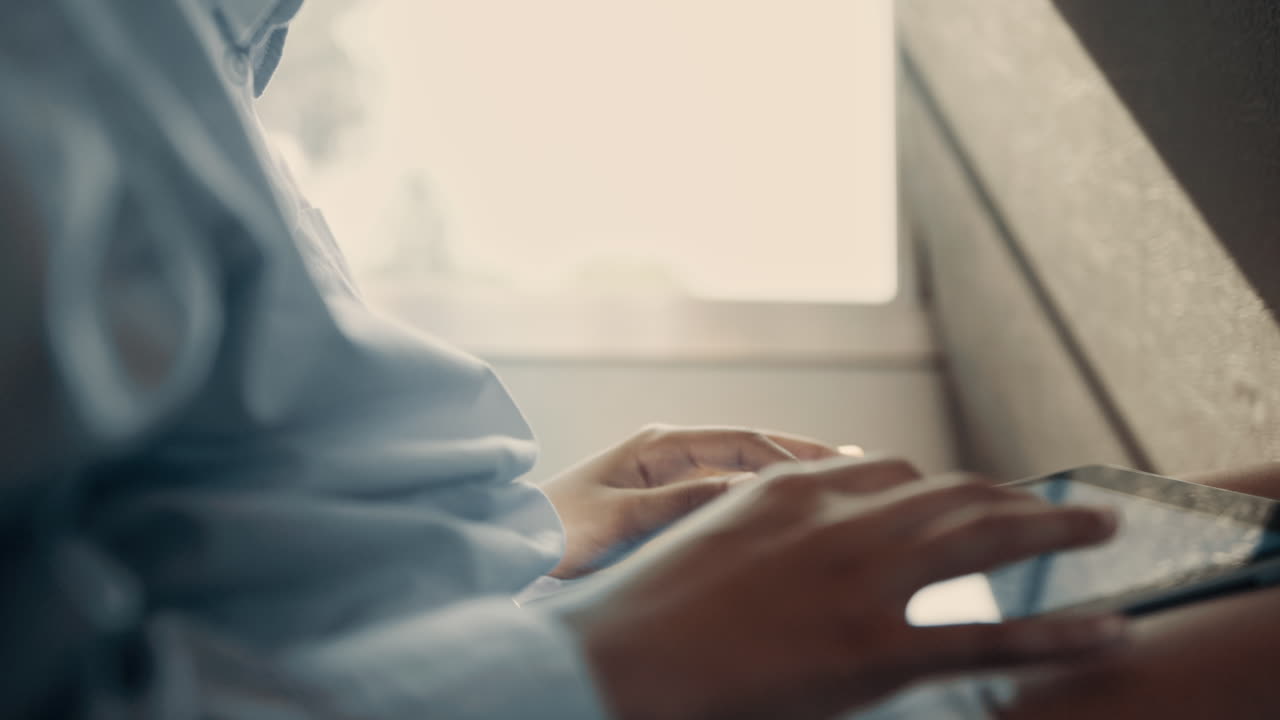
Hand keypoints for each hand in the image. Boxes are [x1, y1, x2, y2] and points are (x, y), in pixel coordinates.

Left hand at [541, 424, 839, 577]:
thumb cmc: (558, 531)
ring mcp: (667, 474)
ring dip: (785, 474)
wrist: (512, 546)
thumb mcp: (621, 517)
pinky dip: (757, 496)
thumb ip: (683, 502)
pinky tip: (785, 509)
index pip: (741, 442)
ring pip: (740, 470)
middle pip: (749, 448)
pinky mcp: (662, 499)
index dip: (789, 456)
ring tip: (840, 480)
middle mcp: (667, 452)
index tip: (834, 474)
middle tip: (859, 463)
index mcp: (658, 445)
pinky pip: (722, 492)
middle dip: (801, 456)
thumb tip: (749, 487)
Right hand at [553, 457, 1125, 719]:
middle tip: (1063, 504)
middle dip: (1015, 495)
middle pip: (951, 490)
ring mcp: (860, 581)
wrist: (616, 662)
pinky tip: (1107, 631)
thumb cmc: (642, 612)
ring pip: (983, 537)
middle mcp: (836, 518)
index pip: (892, 471)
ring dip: (1052, 528)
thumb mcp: (701, 539)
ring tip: (1100, 528)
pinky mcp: (874, 651)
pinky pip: (987, 638)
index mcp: (790, 490)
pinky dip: (1057, 634)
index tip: (973, 498)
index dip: (945, 485)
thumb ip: (759, 523)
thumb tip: (796, 533)